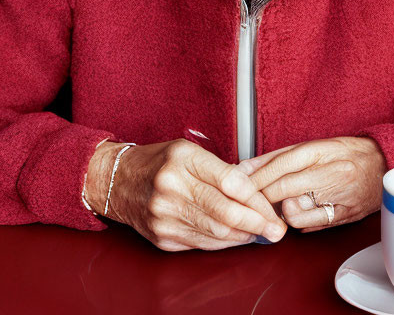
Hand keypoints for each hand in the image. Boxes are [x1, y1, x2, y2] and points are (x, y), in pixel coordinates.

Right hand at [85, 139, 286, 250]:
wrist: (117, 180)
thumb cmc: (158, 161)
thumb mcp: (188, 150)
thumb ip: (220, 169)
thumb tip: (256, 192)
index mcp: (182, 159)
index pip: (230, 182)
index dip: (257, 200)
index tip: (273, 209)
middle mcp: (171, 187)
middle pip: (225, 212)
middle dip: (257, 223)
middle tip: (276, 229)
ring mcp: (164, 215)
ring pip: (216, 232)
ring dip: (243, 236)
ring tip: (261, 233)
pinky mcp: (162, 237)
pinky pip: (201, 243)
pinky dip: (223, 242)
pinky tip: (236, 237)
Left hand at [237, 137, 385, 231]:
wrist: (383, 165)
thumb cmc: (346, 152)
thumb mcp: (312, 145)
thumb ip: (278, 156)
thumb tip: (247, 167)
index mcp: (321, 152)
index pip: (280, 166)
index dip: (257, 177)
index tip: (241, 183)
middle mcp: (330, 174)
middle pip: (284, 189)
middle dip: (262, 196)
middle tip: (251, 197)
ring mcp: (339, 198)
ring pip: (294, 213)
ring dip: (280, 211)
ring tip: (279, 205)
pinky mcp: (344, 217)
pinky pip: (310, 225)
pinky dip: (297, 221)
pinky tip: (297, 212)